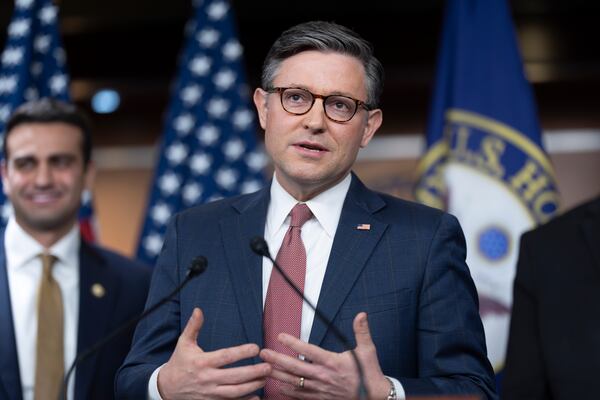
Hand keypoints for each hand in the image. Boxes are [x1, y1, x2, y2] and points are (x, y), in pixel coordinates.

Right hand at [158, 308, 271, 399]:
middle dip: (253, 372)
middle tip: (269, 366)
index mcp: (202, 362)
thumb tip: (198, 310)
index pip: (225, 357)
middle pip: (234, 377)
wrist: (167, 388)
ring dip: (252, 386)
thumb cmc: (179, 362)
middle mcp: (207, 379)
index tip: (256, 347)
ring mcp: (210, 393)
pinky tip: (257, 396)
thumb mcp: (184, 343)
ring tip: (265, 378)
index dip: (242, 352)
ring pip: (235, 392)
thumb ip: (193, 326)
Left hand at [259, 312, 390, 398]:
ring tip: (264, 368)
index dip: (293, 343)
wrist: (373, 397)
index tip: (280, 336)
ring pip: (294, 382)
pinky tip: (278, 386)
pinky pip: (300, 396)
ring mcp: (320, 389)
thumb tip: (361, 314)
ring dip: (278, 375)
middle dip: (277, 360)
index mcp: (332, 362)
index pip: (308, 351)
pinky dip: (288, 391)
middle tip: (264, 353)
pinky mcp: (320, 398)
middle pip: (295, 367)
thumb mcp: (368, 350)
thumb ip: (362, 331)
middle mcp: (323, 376)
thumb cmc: (369, 373)